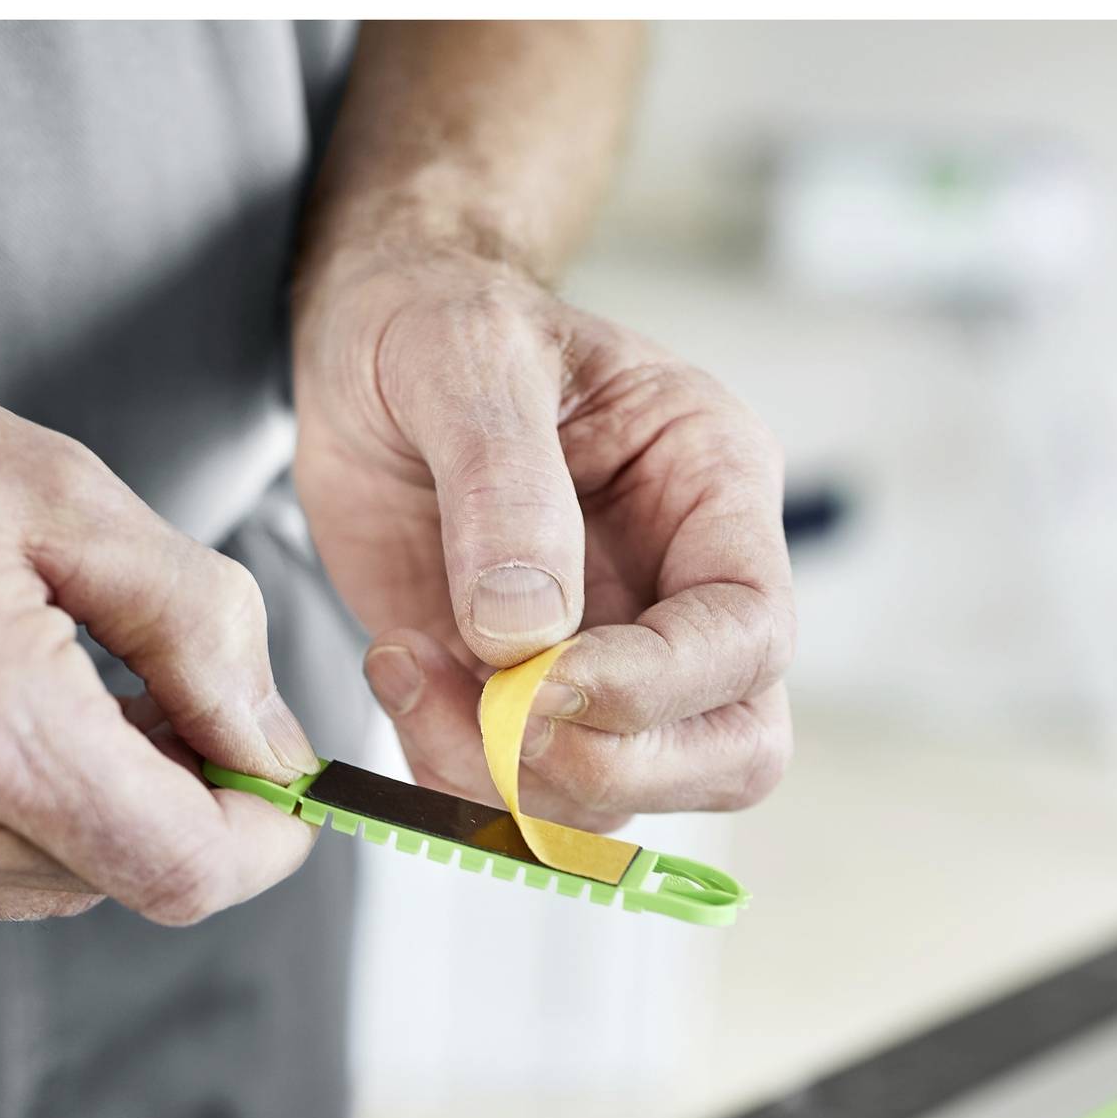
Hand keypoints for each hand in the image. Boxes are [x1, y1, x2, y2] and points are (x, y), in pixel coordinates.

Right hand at [0, 329, 321, 930]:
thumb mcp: (60, 496)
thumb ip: (200, 630)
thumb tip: (277, 746)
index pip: (188, 869)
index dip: (265, 838)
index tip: (286, 784)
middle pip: (125, 876)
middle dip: (170, 793)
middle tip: (144, 678)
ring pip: (52, 883)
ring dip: (80, 802)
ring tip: (23, 673)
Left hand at [293, 246, 793, 830]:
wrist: (366, 353)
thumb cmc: (437, 320)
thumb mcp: (463, 352)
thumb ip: (502, 479)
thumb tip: (528, 630)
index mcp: (712, 485)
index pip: (750, 634)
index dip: (656, 686)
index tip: (538, 679)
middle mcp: (684, 588)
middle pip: (731, 750)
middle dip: (605, 763)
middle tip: (488, 710)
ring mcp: (614, 658)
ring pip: (623, 794)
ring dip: (505, 772)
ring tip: (406, 665)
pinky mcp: (530, 703)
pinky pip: (522, 797)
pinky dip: (452, 774)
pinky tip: (397, 670)